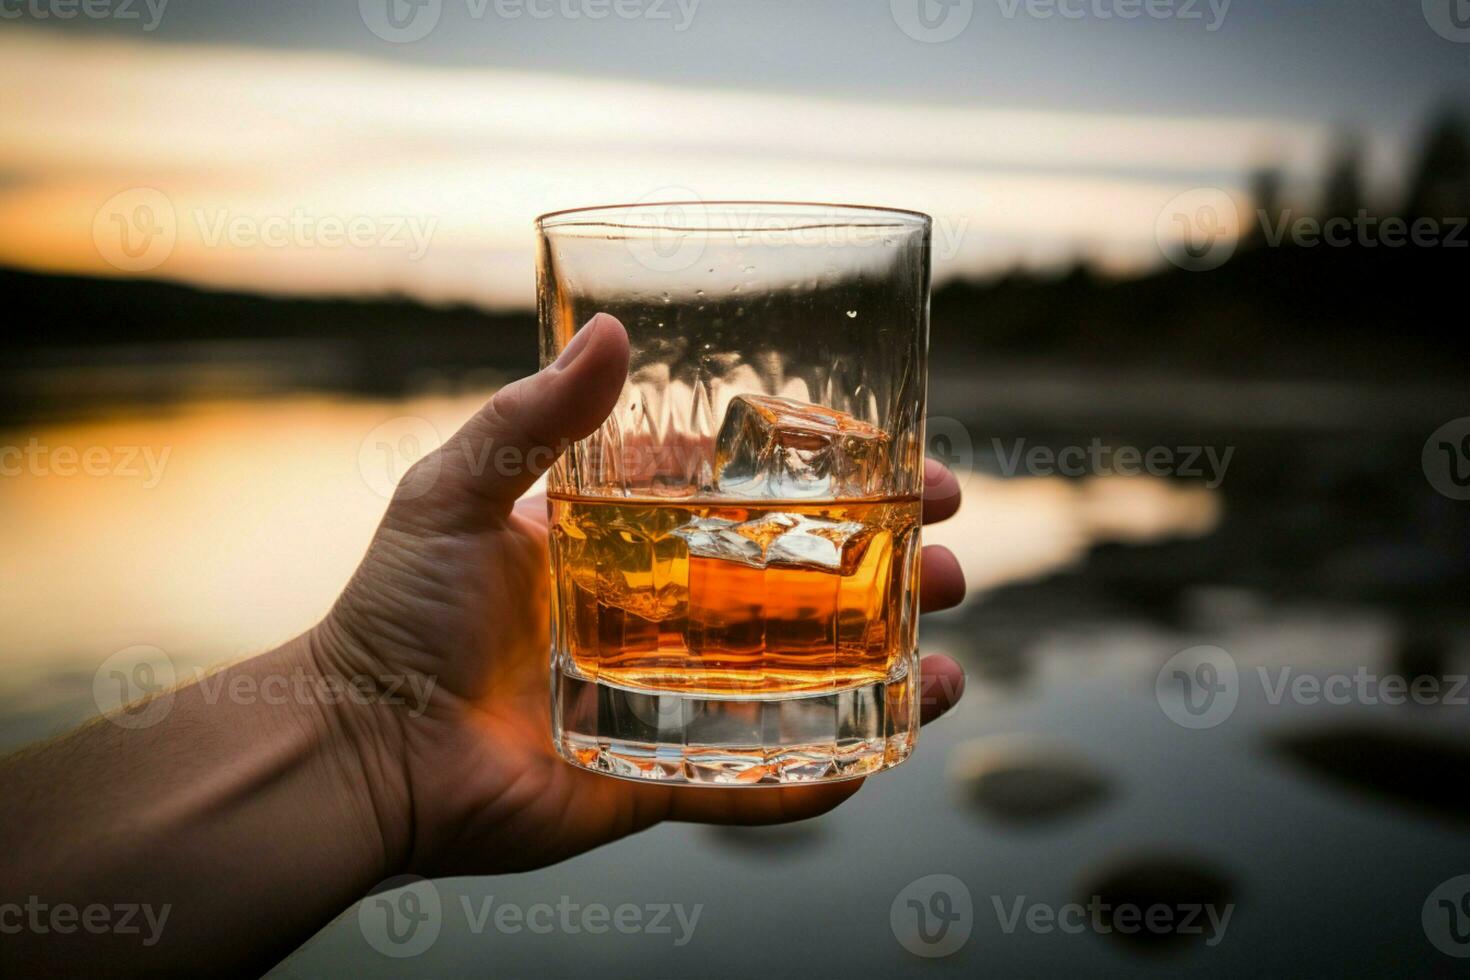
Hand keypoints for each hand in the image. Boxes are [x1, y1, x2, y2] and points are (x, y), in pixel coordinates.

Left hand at [318, 313, 967, 877]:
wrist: (356, 748)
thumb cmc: (393, 614)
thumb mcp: (456, 492)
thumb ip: (532, 419)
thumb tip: (611, 330)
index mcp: (627, 543)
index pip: (751, 500)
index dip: (831, 482)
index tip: (907, 463)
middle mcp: (662, 616)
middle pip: (800, 589)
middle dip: (885, 573)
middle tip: (949, 561)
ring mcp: (669, 698)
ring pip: (802, 681)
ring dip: (886, 667)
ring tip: (948, 657)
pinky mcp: (659, 775)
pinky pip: (758, 781)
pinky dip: (828, 771)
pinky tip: (895, 745)